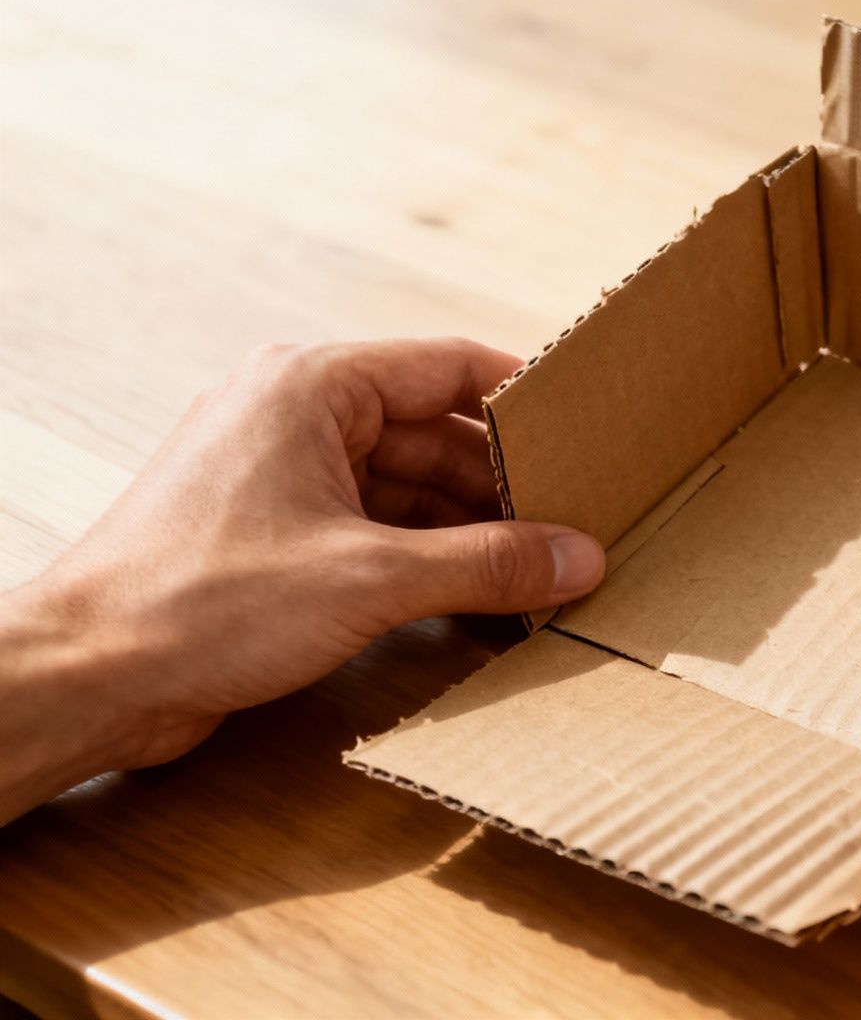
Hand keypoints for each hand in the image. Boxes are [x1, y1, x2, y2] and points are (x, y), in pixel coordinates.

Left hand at [0, 339, 605, 822]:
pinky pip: (376, 530)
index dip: (527, 398)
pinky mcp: (274, 537)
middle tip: (582, 519)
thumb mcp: (371, 580)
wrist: (84, 676)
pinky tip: (480, 595)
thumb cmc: (198, 602)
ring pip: (409, 487)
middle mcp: (296, 416)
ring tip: (543, 567)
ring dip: (471, 528)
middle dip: (507, 482)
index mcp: (312, 386)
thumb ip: (487, 564)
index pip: (450, 366)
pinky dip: (428, 558)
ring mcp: (282, 477)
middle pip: (435, 433)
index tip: (594, 428)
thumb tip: (579, 557)